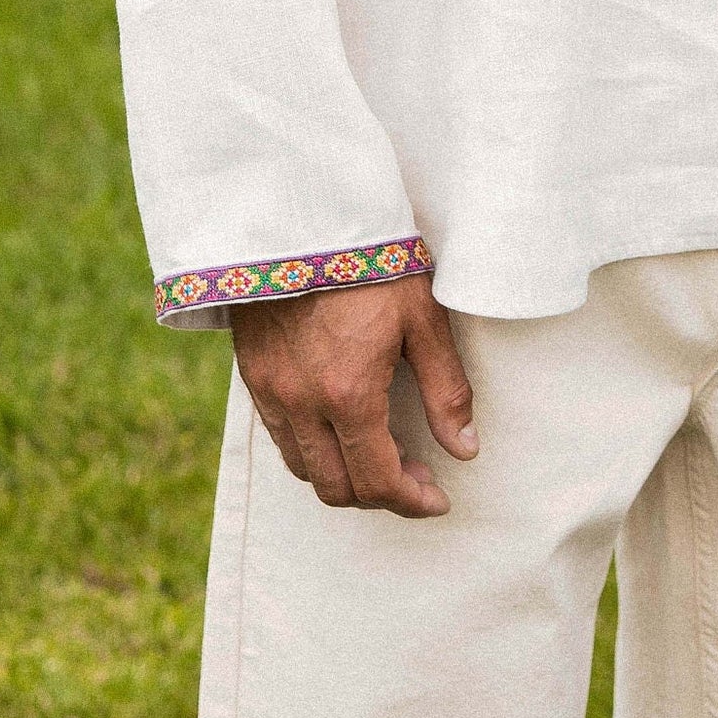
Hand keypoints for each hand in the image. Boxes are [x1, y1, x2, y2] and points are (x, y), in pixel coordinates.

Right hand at [232, 276, 476, 517]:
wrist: (301, 216)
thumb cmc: (371, 259)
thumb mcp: (422, 318)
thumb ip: (444, 389)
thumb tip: (464, 449)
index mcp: (349, 394)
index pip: (377, 480)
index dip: (412, 501)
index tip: (438, 498)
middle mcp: (302, 405)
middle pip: (338, 487)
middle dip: (381, 495)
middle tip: (417, 476)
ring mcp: (271, 393)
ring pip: (304, 470)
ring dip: (344, 477)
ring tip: (381, 453)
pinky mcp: (253, 376)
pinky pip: (280, 438)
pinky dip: (312, 451)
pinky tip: (341, 428)